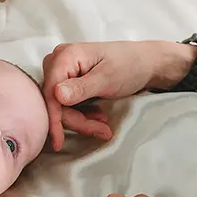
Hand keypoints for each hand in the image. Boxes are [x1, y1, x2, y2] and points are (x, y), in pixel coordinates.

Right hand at [42, 41, 194, 150]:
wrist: (146, 63)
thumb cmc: (130, 65)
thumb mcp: (107, 79)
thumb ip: (81, 88)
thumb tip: (56, 95)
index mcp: (66, 55)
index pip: (50, 91)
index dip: (54, 117)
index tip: (59, 141)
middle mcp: (59, 60)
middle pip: (54, 100)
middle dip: (76, 119)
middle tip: (101, 130)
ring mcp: (64, 70)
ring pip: (61, 105)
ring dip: (81, 119)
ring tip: (103, 125)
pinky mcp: (70, 80)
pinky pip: (67, 103)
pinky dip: (82, 114)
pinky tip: (99, 117)